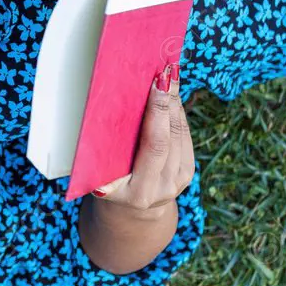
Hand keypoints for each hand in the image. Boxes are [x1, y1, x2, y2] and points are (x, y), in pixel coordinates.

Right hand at [91, 63, 194, 214]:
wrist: (128, 213)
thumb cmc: (103, 184)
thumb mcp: (98, 175)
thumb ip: (104, 152)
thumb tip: (111, 106)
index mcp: (135, 192)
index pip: (152, 145)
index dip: (156, 113)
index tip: (155, 85)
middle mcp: (160, 189)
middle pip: (169, 136)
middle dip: (168, 101)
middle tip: (165, 72)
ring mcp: (177, 183)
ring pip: (180, 134)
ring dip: (174, 103)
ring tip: (168, 76)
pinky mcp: (186, 175)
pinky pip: (184, 138)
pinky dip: (177, 114)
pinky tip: (171, 96)